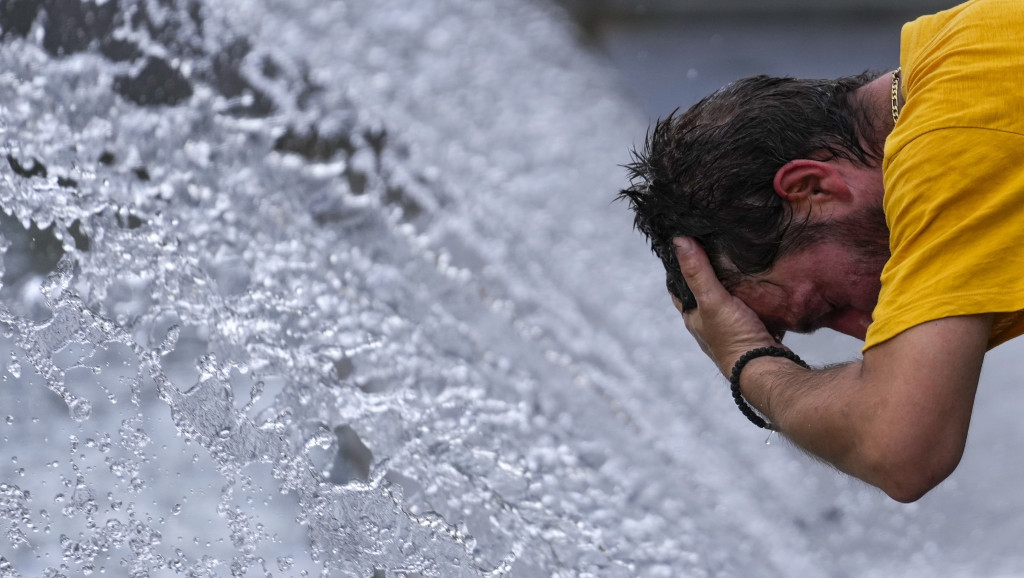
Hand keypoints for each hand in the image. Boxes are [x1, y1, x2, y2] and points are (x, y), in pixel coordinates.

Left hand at [672, 237, 780, 374]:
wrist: (767, 369)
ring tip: (742, 263)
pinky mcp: (753, 334)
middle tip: (718, 251)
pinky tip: (764, 287)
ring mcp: (731, 332)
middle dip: (711, 276)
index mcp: (694, 318)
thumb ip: (698, 272)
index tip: (687, 247)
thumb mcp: (713, 300)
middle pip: (706, 294)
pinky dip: (755, 300)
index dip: (680, 269)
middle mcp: (709, 326)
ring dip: (735, 288)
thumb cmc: (736, 339)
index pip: (680, 288)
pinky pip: (752, 312)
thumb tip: (679, 241)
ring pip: (730, 303)